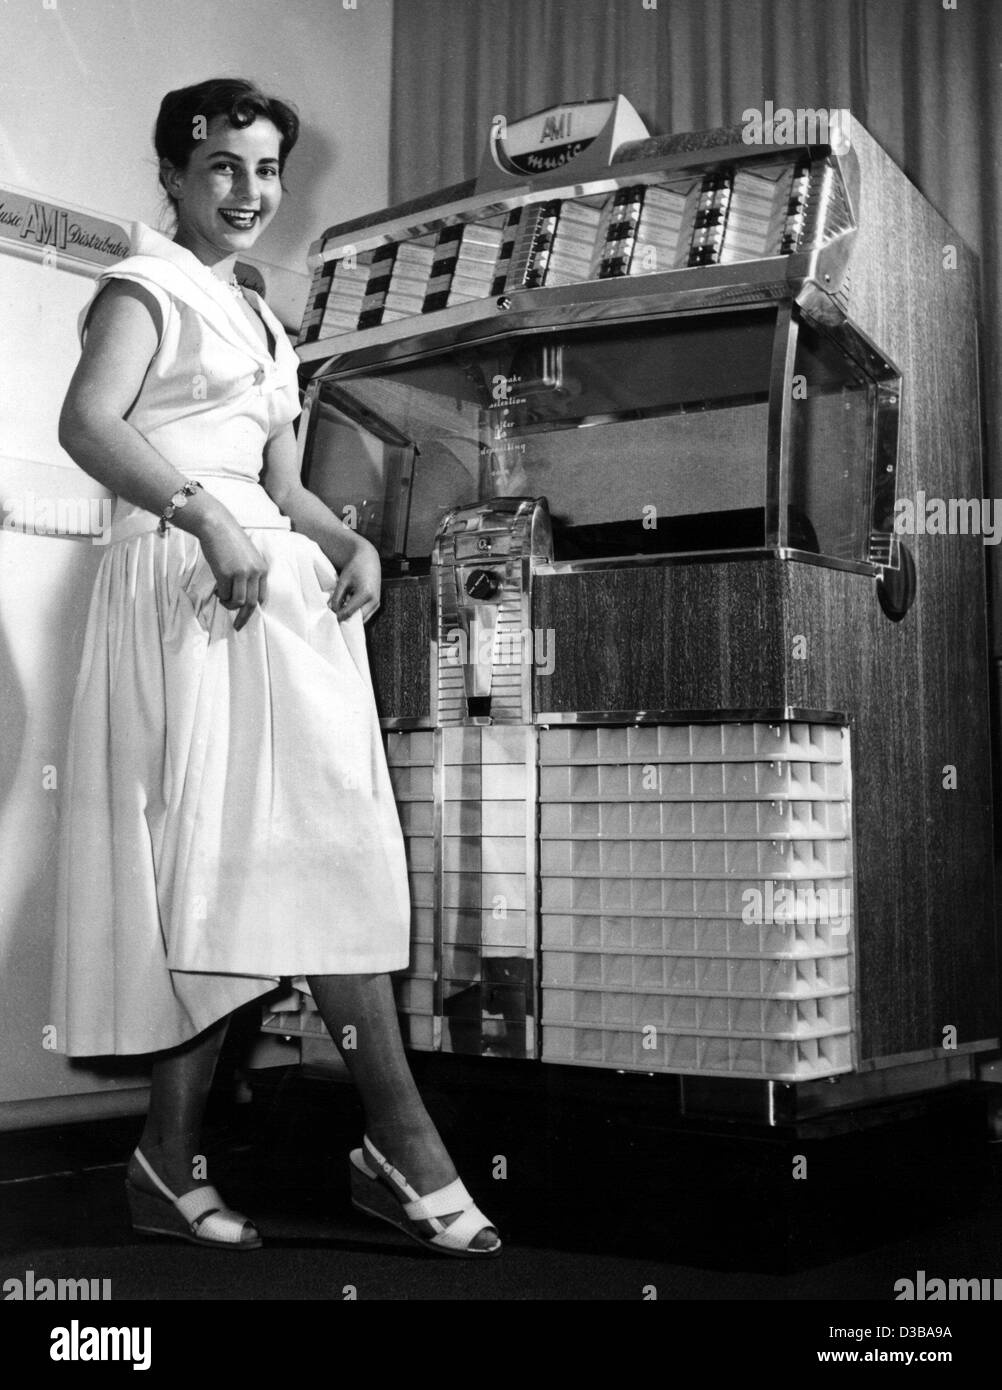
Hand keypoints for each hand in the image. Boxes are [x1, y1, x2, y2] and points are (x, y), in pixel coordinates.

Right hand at [197, 515, 268, 630]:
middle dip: (244, 617)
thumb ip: (248, 574)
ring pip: (239, 602)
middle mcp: (255, 572)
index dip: (254, 609)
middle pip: (253, 603)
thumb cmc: (228, 541)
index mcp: (262, 568)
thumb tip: (242, 596)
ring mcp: (241, 573)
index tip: (246, 617)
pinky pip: (224, 594)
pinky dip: (220, 596)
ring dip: (229, 605)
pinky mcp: (226, 573)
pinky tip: (216, 588)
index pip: (262, 596)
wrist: (215, 525)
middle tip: (237, 626)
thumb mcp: (246, 557)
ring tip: (221, 598)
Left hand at [331, 535, 381, 622]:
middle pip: (357, 620)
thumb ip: (337, 597)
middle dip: (345, 620)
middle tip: (333, 619)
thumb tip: (333, 611)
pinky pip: (365, 615)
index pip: (349, 612)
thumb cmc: (355, 567)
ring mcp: (377, 603)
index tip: (329, 618)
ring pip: (362, 620)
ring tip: (340, 614)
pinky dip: (356, 615)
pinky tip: (347, 610)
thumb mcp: (343, 581)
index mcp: (365, 593)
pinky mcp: (377, 604)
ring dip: (351, 619)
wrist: (368, 559)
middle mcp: (374, 601)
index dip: (338, 616)